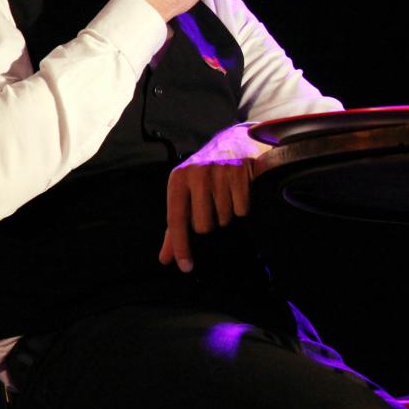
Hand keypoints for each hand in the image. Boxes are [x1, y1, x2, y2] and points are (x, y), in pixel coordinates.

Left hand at [157, 133, 258, 272]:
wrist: (235, 141)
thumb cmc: (206, 174)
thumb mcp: (185, 195)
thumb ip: (174, 228)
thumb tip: (166, 259)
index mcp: (178, 179)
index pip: (176, 220)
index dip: (180, 246)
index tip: (185, 267)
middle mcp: (196, 174)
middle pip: (203, 226)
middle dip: (210, 222)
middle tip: (213, 206)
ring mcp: (219, 171)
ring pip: (224, 218)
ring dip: (227, 214)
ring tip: (226, 195)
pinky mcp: (241, 171)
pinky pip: (242, 209)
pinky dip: (242, 206)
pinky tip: (239, 191)